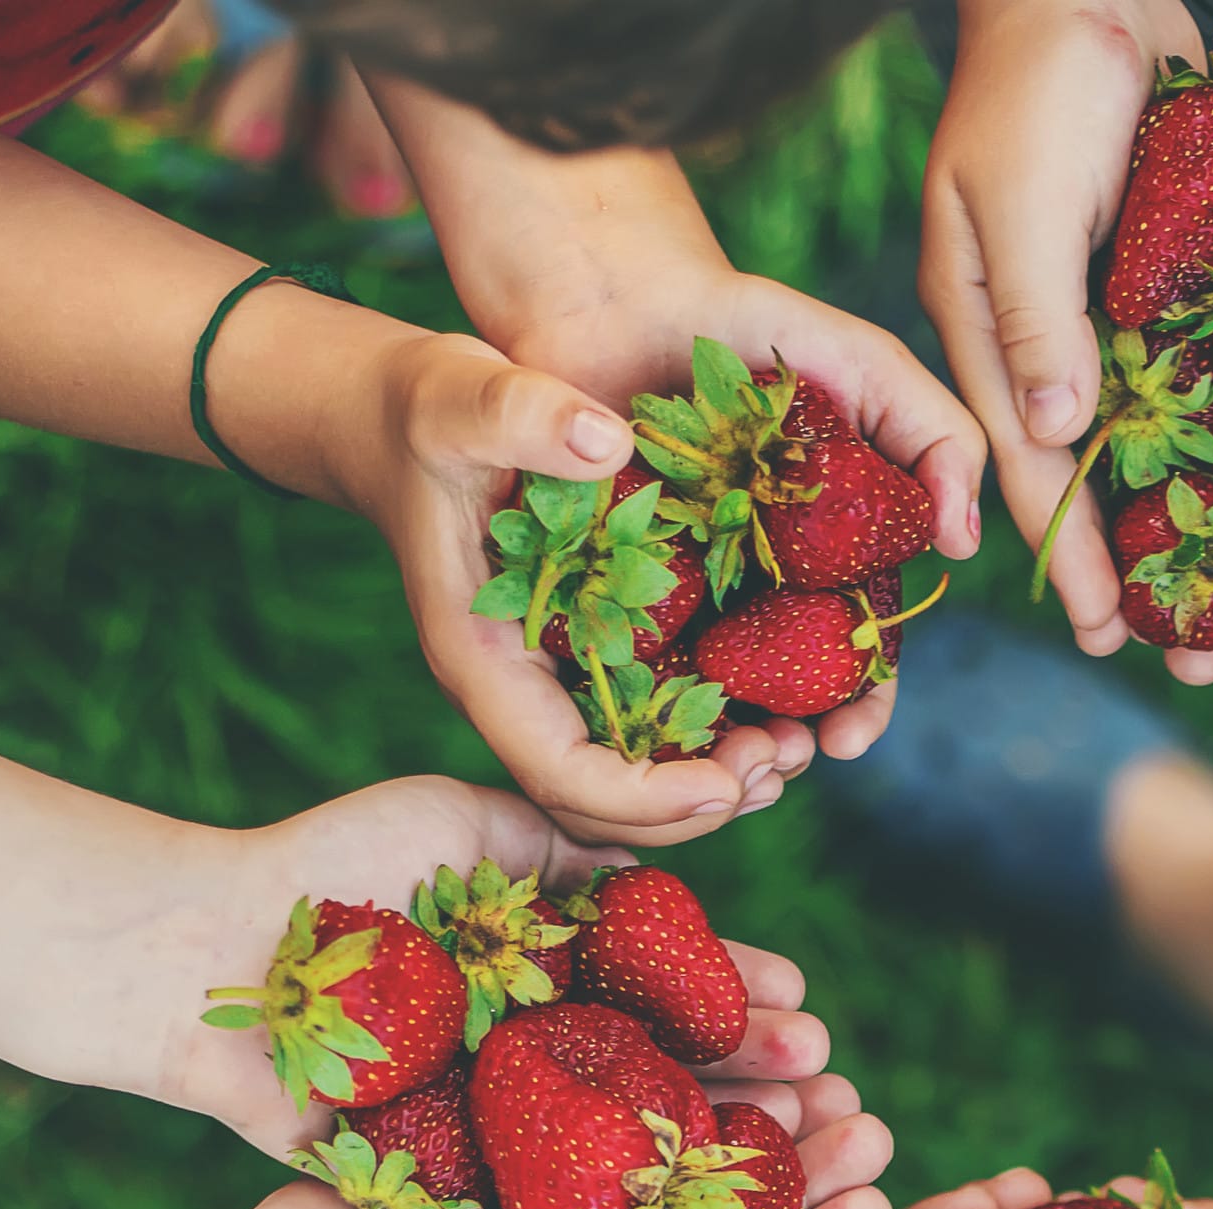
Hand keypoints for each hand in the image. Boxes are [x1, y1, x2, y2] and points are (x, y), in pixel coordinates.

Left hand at [156, 775, 832, 1160]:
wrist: (205, 959)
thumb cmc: (333, 871)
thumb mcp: (466, 820)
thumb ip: (570, 844)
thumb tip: (681, 862)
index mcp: (543, 975)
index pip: (668, 994)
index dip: (739, 998)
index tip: (805, 1002)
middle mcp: (532, 1059)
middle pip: (669, 1078)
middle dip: (759, 1084)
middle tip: (834, 1088)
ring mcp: (496, 1131)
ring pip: (632, 1154)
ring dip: (726, 1155)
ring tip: (810, 1149)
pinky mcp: (452, 1196)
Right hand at [247, 1068, 892, 1208]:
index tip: (881, 1200)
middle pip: (731, 1166)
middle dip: (803, 1139)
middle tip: (864, 1111)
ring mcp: (562, 1142)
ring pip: (679, 1090)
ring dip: (749, 1063)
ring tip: (813, 1039)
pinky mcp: (507, 1079)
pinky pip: (592, 1036)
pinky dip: (656, 1011)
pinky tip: (717, 991)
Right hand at [355, 290, 980, 847]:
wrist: (414, 418)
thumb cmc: (433, 411)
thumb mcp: (464, 399)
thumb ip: (522, 414)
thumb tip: (608, 438)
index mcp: (485, 660)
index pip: (561, 772)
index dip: (646, 797)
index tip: (728, 784)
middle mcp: (522, 692)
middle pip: (605, 804)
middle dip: (698, 804)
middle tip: (784, 761)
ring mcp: (558, 683)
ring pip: (636, 781)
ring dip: (719, 781)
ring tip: (797, 749)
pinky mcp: (597, 658)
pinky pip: (656, 729)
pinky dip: (717, 736)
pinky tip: (785, 712)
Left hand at [500, 262, 986, 780]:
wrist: (615, 291)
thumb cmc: (747, 323)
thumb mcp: (862, 365)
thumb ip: (937, 435)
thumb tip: (964, 540)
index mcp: (824, 551)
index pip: (857, 651)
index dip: (865, 701)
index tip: (850, 735)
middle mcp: (756, 581)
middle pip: (787, 690)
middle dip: (798, 739)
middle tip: (790, 761)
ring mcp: (678, 585)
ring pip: (708, 689)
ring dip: (723, 738)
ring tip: (726, 759)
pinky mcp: (597, 577)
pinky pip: (622, 654)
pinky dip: (637, 698)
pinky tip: (646, 728)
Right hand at [922, 0, 1199, 660]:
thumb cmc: (1040, 80)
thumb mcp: (1020, 198)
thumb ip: (1036, 314)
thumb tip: (1057, 435)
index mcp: (983, 328)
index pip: (1023, 465)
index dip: (1062, 554)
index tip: (1101, 635)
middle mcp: (1042, 337)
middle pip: (1084, 474)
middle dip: (1122, 561)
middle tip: (1171, 648)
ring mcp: (1103, 312)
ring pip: (1142, 438)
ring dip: (1177, 513)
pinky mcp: (1159, 280)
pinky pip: (1191, 373)